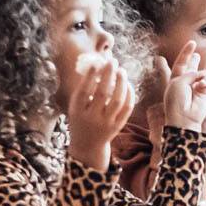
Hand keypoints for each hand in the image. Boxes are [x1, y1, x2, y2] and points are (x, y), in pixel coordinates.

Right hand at [65, 53, 135, 169]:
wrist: (87, 144)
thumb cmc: (81, 117)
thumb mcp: (76, 105)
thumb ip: (85, 87)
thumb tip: (98, 64)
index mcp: (77, 111)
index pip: (84, 92)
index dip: (90, 77)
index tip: (97, 63)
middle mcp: (91, 118)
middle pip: (102, 94)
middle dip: (108, 75)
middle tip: (112, 62)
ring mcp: (106, 123)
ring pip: (117, 101)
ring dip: (121, 83)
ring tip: (121, 71)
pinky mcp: (118, 126)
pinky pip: (127, 108)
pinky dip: (129, 94)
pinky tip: (127, 84)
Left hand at [155, 41, 205, 130]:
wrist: (185, 117)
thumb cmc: (177, 101)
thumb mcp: (178, 81)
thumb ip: (190, 73)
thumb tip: (204, 73)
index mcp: (175, 80)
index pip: (180, 63)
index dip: (185, 53)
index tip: (192, 43)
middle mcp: (187, 82)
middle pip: (190, 66)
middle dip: (193, 57)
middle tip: (195, 44)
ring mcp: (197, 87)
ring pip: (205, 71)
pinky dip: (205, 80)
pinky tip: (201, 84)